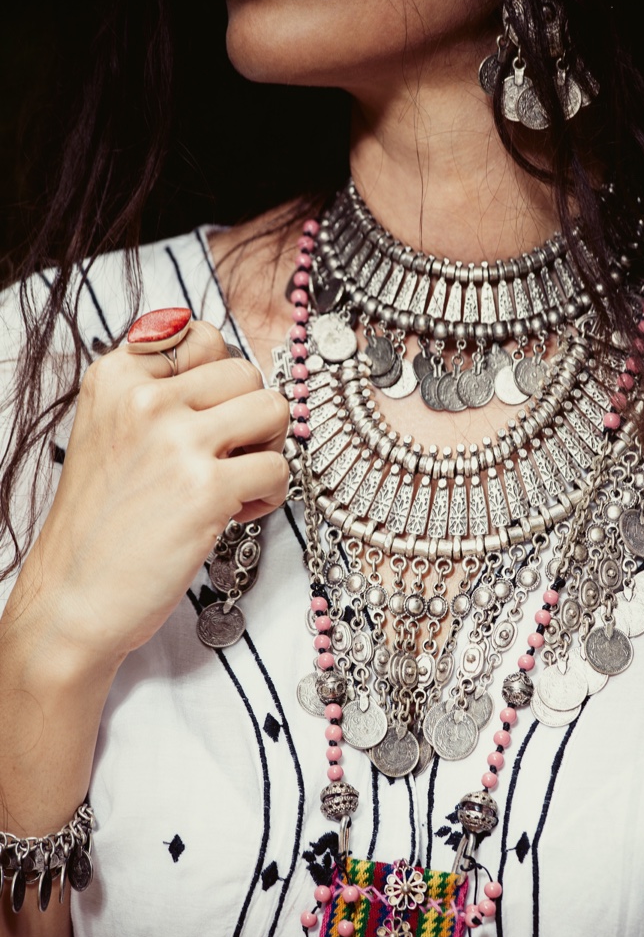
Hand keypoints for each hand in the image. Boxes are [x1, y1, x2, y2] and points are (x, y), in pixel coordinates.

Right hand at [25, 320, 288, 664]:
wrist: (71, 598)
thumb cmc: (99, 523)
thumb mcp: (108, 431)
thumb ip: (156, 388)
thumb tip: (224, 355)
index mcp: (117, 377)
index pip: (206, 337)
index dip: (222, 383)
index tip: (208, 420)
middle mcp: (144, 400)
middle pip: (248, 372)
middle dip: (251, 416)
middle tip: (229, 457)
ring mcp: (177, 442)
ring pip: (275, 410)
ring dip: (269, 450)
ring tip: (236, 482)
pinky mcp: (208, 489)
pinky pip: (278, 469)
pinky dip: (269, 496)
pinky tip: (233, 515)